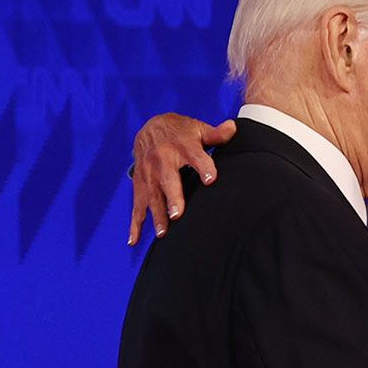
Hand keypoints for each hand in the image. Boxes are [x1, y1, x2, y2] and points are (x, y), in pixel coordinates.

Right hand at [128, 114, 238, 243]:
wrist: (149, 126)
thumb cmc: (179, 131)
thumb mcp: (197, 128)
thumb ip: (216, 134)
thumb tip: (233, 128)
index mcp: (183, 146)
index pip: (196, 157)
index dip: (204, 167)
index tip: (211, 179)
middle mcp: (163, 159)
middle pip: (169, 180)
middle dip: (172, 198)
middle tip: (177, 215)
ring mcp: (149, 173)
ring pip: (152, 195)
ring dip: (156, 214)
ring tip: (162, 233)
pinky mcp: (140, 183)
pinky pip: (137, 204)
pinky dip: (135, 223)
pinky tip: (134, 240)